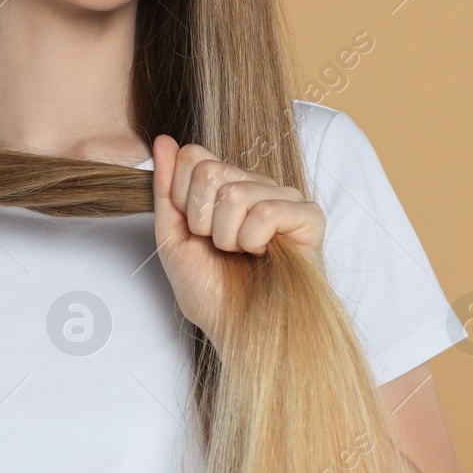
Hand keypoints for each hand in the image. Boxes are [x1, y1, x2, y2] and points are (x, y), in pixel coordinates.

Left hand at [150, 134, 325, 355]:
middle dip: (202, 220)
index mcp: (226, 185)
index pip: (195, 155)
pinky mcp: (309, 217)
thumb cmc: (210, 291)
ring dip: (227, 237)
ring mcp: (285, 198)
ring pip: (236, 192)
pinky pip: (267, 210)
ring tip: (240, 254)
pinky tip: (262, 253)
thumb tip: (163, 141)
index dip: (183, 198)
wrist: (238, 331)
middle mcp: (257, 185)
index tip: (195, 230)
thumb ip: (166, 189)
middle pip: (211, 170)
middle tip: (219, 246)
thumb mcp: (173, 238)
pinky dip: (254, 240)